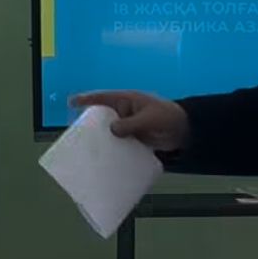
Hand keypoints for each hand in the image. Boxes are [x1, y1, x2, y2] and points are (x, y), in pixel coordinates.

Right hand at [71, 90, 189, 152]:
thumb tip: (112, 131)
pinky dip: (113, 150)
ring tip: (88, 150)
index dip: (87, 99)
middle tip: (76, 135)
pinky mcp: (134, 140)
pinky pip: (120, 144)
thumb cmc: (168, 118)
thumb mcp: (149, 119)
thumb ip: (131, 124)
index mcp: (127, 101)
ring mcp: (129, 127)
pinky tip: (106, 159)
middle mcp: (125, 113)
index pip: (104, 98)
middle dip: (90, 125)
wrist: (185, 132)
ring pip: (110, 133)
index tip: (72, 102)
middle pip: (103, 118)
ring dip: (102, 141)